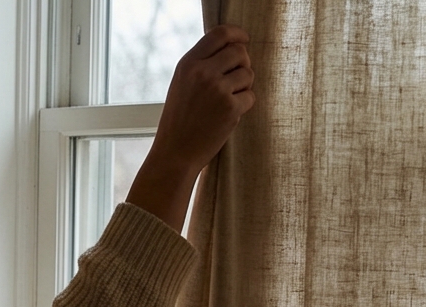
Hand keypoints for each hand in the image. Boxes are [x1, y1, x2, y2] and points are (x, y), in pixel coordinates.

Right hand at [126, 24, 255, 231]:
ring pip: (248, 74)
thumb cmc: (178, 120)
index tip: (243, 41)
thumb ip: (202, 64)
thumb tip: (235, 48)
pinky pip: (251, 96)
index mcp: (188, 64)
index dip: (237, 35)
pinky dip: (243, 106)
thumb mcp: (181, 84)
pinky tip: (227, 115)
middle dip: (242, 65)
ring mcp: (217, 89)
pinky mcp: (231, 107)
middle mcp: (203, 72)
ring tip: (225, 102)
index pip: (220, 34)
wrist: (174, 153)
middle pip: (240, 52)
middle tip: (234, 81)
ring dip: (243, 87)